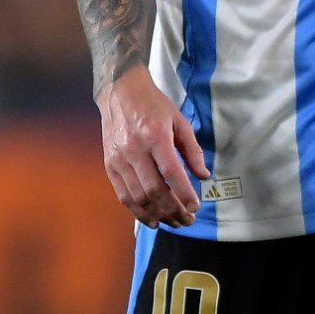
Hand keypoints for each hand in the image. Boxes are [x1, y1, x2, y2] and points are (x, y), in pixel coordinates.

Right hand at [97, 67, 211, 228]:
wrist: (119, 92)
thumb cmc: (153, 105)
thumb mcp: (179, 120)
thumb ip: (192, 149)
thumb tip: (204, 176)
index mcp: (155, 136)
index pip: (171, 172)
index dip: (184, 193)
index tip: (196, 207)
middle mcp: (135, 149)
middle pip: (155, 190)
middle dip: (174, 210)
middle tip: (188, 220)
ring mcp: (119, 159)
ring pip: (139, 197)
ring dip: (158, 215)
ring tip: (174, 222)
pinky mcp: (110, 165)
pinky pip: (123, 196)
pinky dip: (138, 212)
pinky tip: (152, 220)